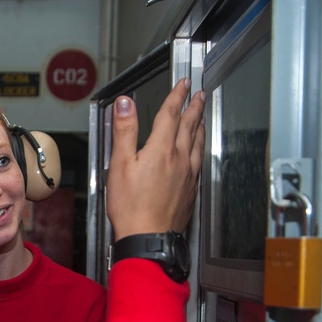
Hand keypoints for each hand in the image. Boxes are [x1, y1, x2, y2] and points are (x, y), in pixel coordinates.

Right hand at [106, 78, 205, 238]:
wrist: (149, 238)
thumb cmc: (131, 207)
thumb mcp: (120, 164)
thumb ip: (124, 131)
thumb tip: (125, 103)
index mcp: (161, 150)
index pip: (170, 115)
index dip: (177, 96)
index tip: (183, 84)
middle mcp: (179, 159)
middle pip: (189, 126)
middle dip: (194, 107)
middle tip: (199, 94)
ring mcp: (188, 175)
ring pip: (198, 143)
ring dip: (200, 126)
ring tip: (202, 117)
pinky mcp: (190, 190)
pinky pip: (199, 161)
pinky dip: (200, 148)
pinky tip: (199, 151)